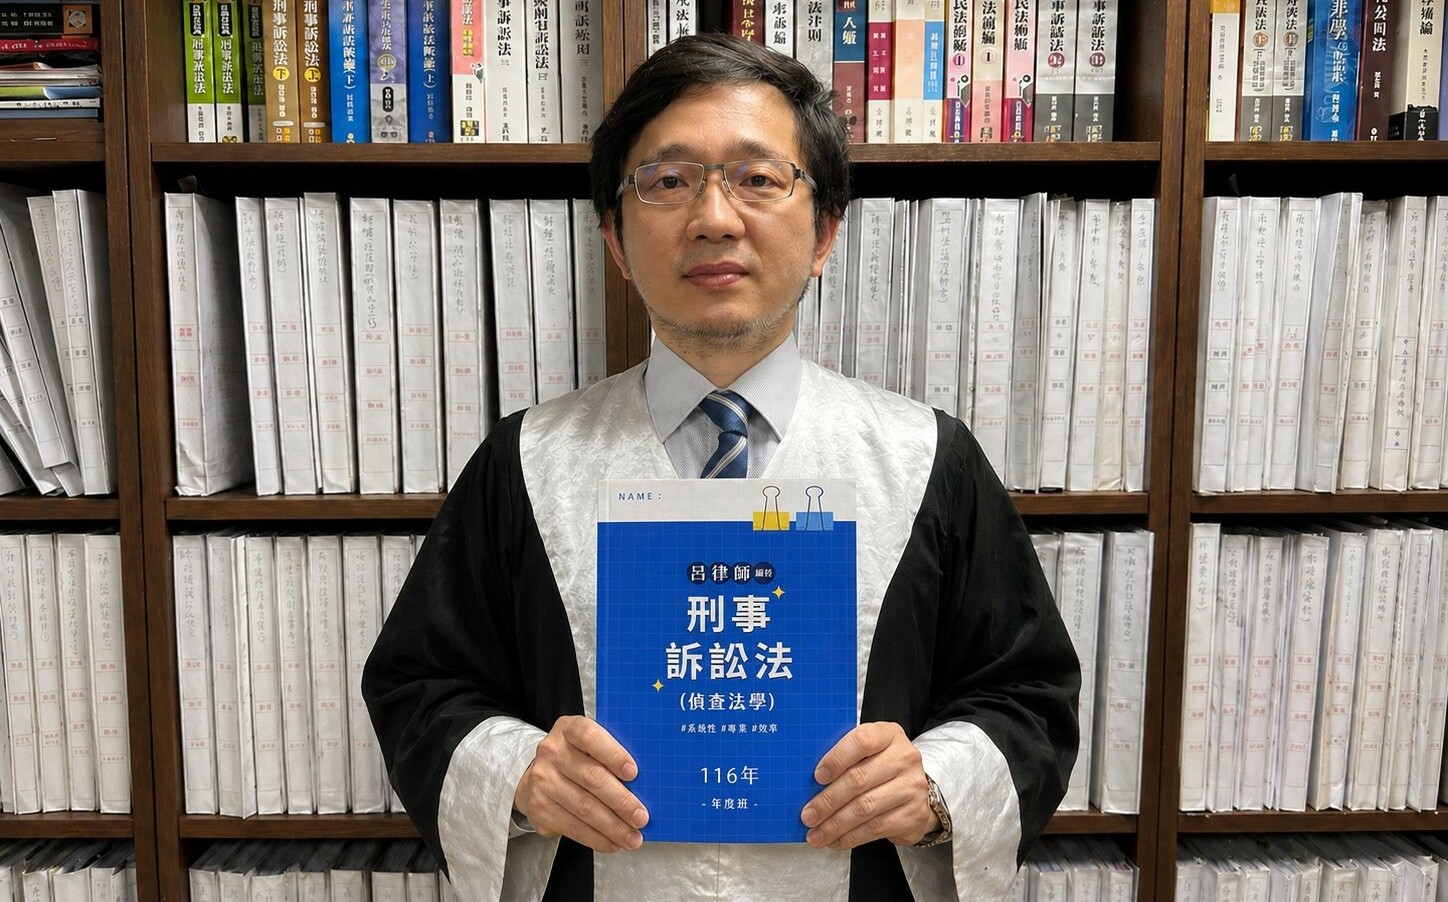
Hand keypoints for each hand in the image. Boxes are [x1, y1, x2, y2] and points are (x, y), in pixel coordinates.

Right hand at [512, 715, 649, 852]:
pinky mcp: (539, 808)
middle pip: (592, 778)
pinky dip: (597, 838)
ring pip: (584, 808)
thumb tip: (646, 781)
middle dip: (621, 801)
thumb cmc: (576, 758)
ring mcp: (542, 781)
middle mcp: (552, 752)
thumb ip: (611, 754)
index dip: (613, 755)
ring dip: (613, 826)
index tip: (634, 773)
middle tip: (641, 817)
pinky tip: (613, 842)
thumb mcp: (590, 745)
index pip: (590, 737)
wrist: (537, 776)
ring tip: (632, 837)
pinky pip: (573, 827)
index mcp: (569, 729)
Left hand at [800, 722, 938, 850]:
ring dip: (835, 824)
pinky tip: (835, 840)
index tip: (817, 776)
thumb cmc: (881, 768)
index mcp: (888, 735)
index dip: (837, 759)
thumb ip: (843, 760)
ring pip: (866, 808)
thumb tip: (806, 783)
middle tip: (808, 815)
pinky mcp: (914, 814)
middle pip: (859, 779)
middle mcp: (904, 758)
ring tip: (816, 834)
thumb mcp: (867, 753)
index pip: (862, 741)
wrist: (915, 790)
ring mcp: (912, 787)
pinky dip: (850, 837)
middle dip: (828, 801)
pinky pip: (876, 828)